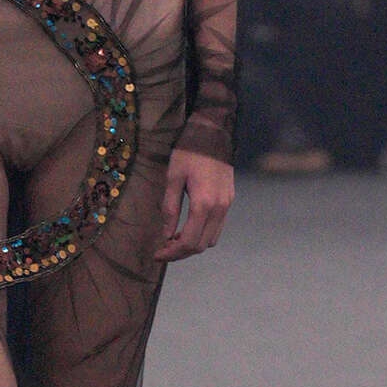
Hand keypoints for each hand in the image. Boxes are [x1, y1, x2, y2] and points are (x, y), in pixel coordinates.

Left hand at [155, 148, 234, 263]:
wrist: (213, 131)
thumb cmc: (189, 151)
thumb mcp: (172, 178)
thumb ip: (170, 208)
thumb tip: (165, 234)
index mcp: (204, 204)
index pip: (188, 241)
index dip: (172, 252)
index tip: (157, 254)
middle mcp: (220, 208)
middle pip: (201, 245)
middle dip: (180, 252)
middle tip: (162, 250)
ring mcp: (227, 204)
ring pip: (211, 239)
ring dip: (192, 244)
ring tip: (173, 239)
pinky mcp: (229, 199)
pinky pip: (217, 227)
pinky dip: (202, 234)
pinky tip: (187, 228)